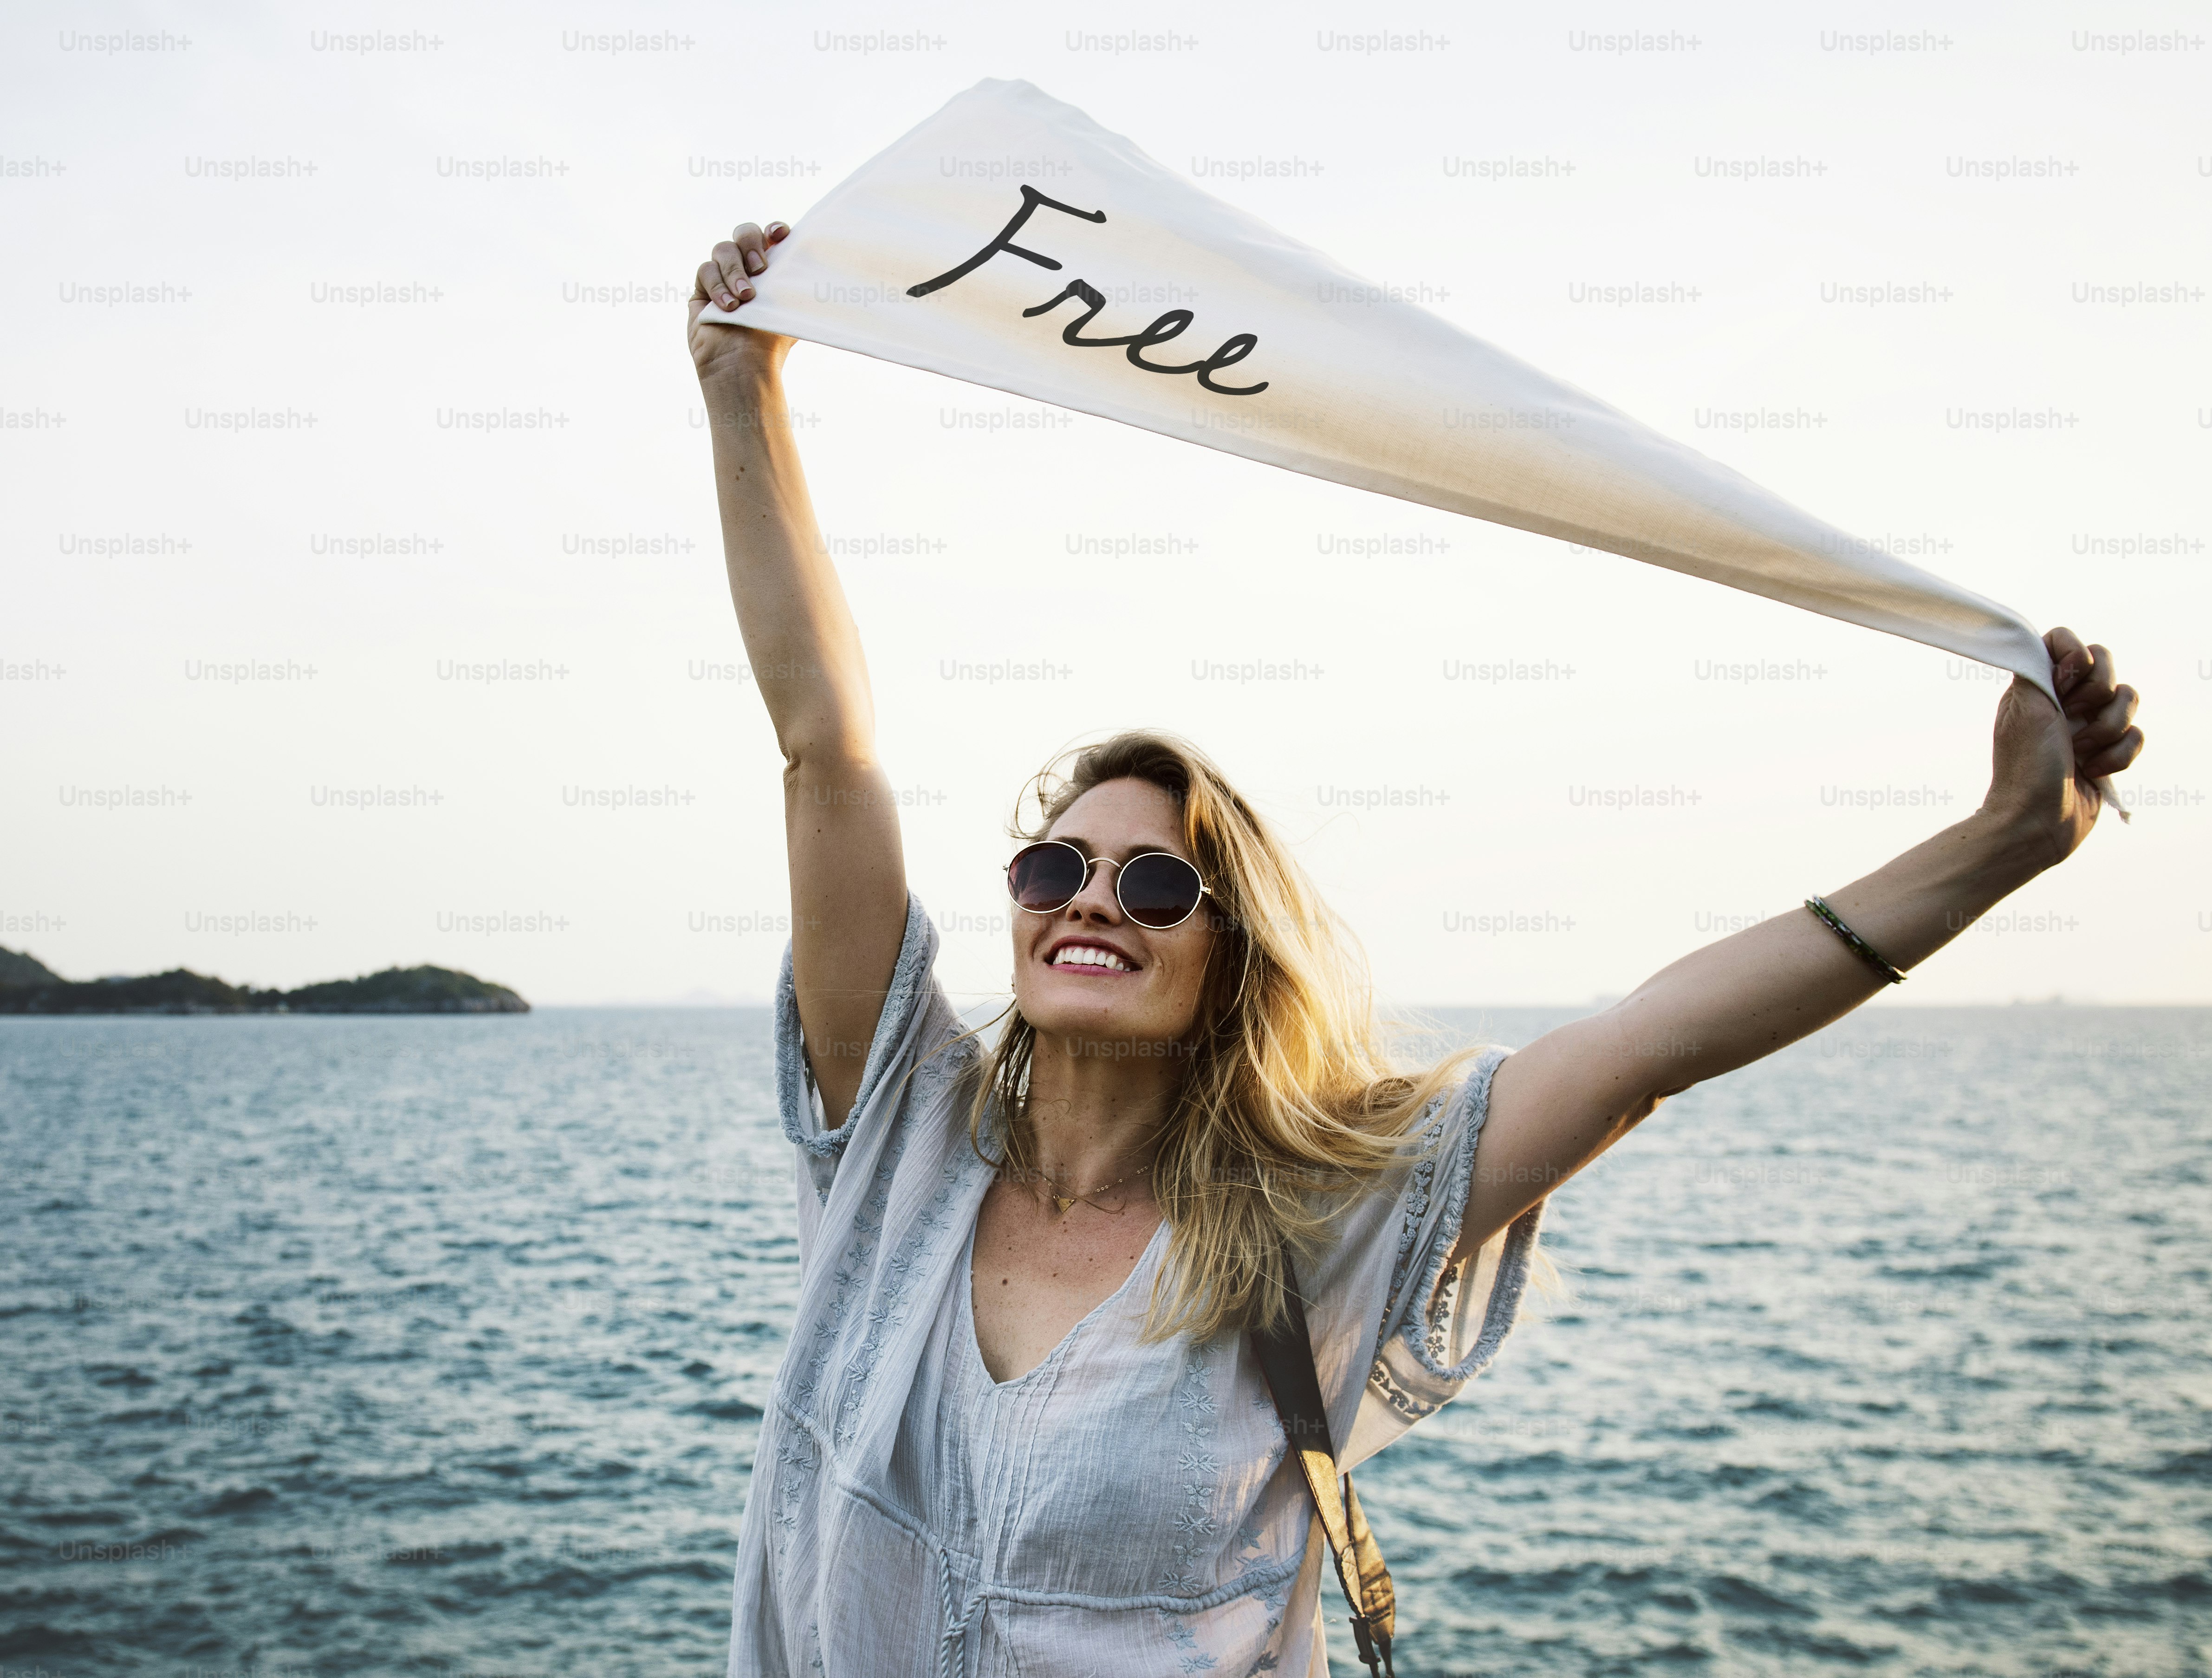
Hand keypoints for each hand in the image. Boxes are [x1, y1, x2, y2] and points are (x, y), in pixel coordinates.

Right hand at [688, 220, 794, 383]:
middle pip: (744, 232)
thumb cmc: (771, 342)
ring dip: (735, 270)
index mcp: (771, 270)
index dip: (774, 230)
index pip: (770, 236)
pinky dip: (717, 286)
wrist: (743, 365)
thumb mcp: (791, 309)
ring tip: (745, 298)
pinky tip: (728, 306)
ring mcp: (723, 276)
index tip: (780, 234)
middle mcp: (747, 269)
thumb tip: (818, 265)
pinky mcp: (702, 288)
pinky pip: (705, 270)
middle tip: (761, 268)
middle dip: (751, 243)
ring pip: (723, 249)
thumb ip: (797, 283)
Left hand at [1983, 626, 2142, 864]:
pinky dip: (2118, 755)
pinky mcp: (2109, 753)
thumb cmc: (2026, 766)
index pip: (2066, 642)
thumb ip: (2037, 667)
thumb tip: (2058, 645)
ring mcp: (2088, 726)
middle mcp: (2065, 701)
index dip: (2075, 656)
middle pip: (2107, 665)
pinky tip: (2093, 771)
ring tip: (2080, 753)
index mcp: (2039, 685)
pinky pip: (2137, 736)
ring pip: (2127, 700)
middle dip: (2097, 694)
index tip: (2065, 682)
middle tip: (2071, 720)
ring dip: (2106, 730)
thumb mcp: (2024, 707)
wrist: (2038, 821)